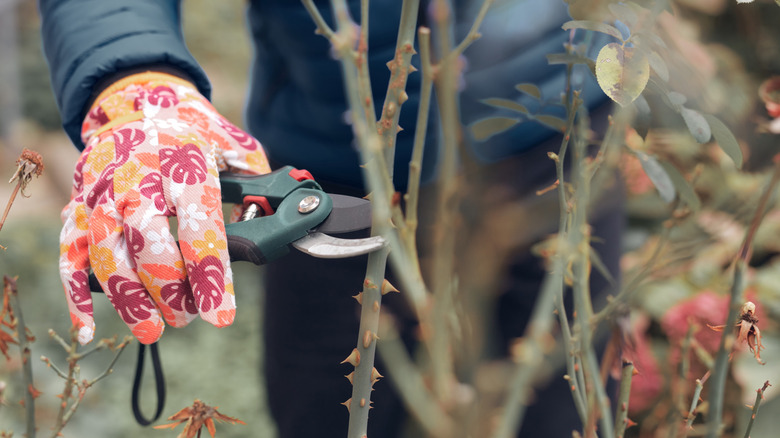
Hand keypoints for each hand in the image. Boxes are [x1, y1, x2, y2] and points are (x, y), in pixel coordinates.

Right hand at [59, 72, 269, 344]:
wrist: (137, 99)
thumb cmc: (195, 134)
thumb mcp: (236, 148)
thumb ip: (260, 186)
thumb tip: (288, 221)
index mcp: (184, 160)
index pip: (199, 222)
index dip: (209, 272)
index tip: (220, 314)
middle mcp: (139, 174)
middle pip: (147, 237)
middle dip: (167, 286)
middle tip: (186, 316)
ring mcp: (103, 189)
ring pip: (106, 249)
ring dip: (129, 297)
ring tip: (152, 329)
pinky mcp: (79, 203)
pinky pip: (70, 252)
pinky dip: (76, 292)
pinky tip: (91, 327)